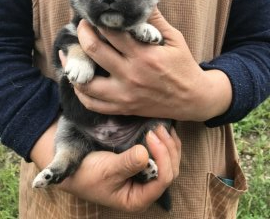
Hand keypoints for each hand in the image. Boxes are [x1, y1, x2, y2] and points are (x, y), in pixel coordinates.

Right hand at [31, 122, 180, 211]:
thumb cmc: (88, 173)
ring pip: (169, 163)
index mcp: (138, 198)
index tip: (151, 136)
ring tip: (161, 127)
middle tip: (158, 129)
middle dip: (168, 149)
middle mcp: (146, 190)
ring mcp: (146, 178)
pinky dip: (164, 143)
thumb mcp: (106, 169)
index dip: (162, 157)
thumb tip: (145, 154)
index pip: (162, 180)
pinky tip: (161, 131)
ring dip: (169, 145)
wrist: (74, 167)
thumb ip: (126, 163)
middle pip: (170, 171)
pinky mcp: (143, 166)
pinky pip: (161, 156)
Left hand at [69, 8, 231, 120]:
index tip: (94, 14)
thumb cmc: (184, 66)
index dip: (98, 20)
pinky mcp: (123, 108)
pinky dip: (80, 92)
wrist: (193, 99)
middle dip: (82, 34)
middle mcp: (131, 75)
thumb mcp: (175, 39)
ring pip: (86, 82)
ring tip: (70, 54)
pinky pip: (93, 104)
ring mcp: (125, 95)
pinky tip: (78, 80)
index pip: (111, 32)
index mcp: (144, 55)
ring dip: (73, 66)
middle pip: (94, 50)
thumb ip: (156, 20)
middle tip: (81, 26)